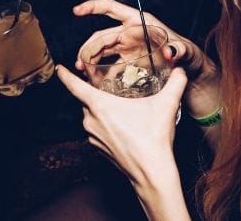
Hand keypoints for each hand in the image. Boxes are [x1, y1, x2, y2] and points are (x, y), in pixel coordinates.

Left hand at [57, 65, 186, 184]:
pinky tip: (122, 126)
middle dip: (97, 93)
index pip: (74, 86)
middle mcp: (90, 120)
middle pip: (87, 100)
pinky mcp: (97, 148)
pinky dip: (106, 125)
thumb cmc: (153, 138)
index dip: (66, 75)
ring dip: (103, 111)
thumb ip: (175, 83)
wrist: (151, 172)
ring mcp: (92, 136)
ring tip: (121, 109)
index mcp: (99, 105)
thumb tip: (181, 69)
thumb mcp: (166, 105)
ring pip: (92, 116)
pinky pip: (97, 130)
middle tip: (112, 88)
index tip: (59, 68)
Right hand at [72, 0, 218, 116]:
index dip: (94, 7)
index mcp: (140, 22)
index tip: (77, 10)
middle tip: (81, 64)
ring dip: (90, 60)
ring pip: (102, 50)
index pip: (112, 9)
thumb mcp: (187, 51)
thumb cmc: (191, 56)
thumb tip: (171, 51)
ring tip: (83, 73)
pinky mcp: (129, 62)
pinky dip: (100, 73)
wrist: (191, 74)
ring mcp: (128, 48)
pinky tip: (95, 83)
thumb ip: (180, 50)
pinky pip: (109, 66)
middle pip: (102, 35)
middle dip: (88, 47)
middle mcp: (131, 33)